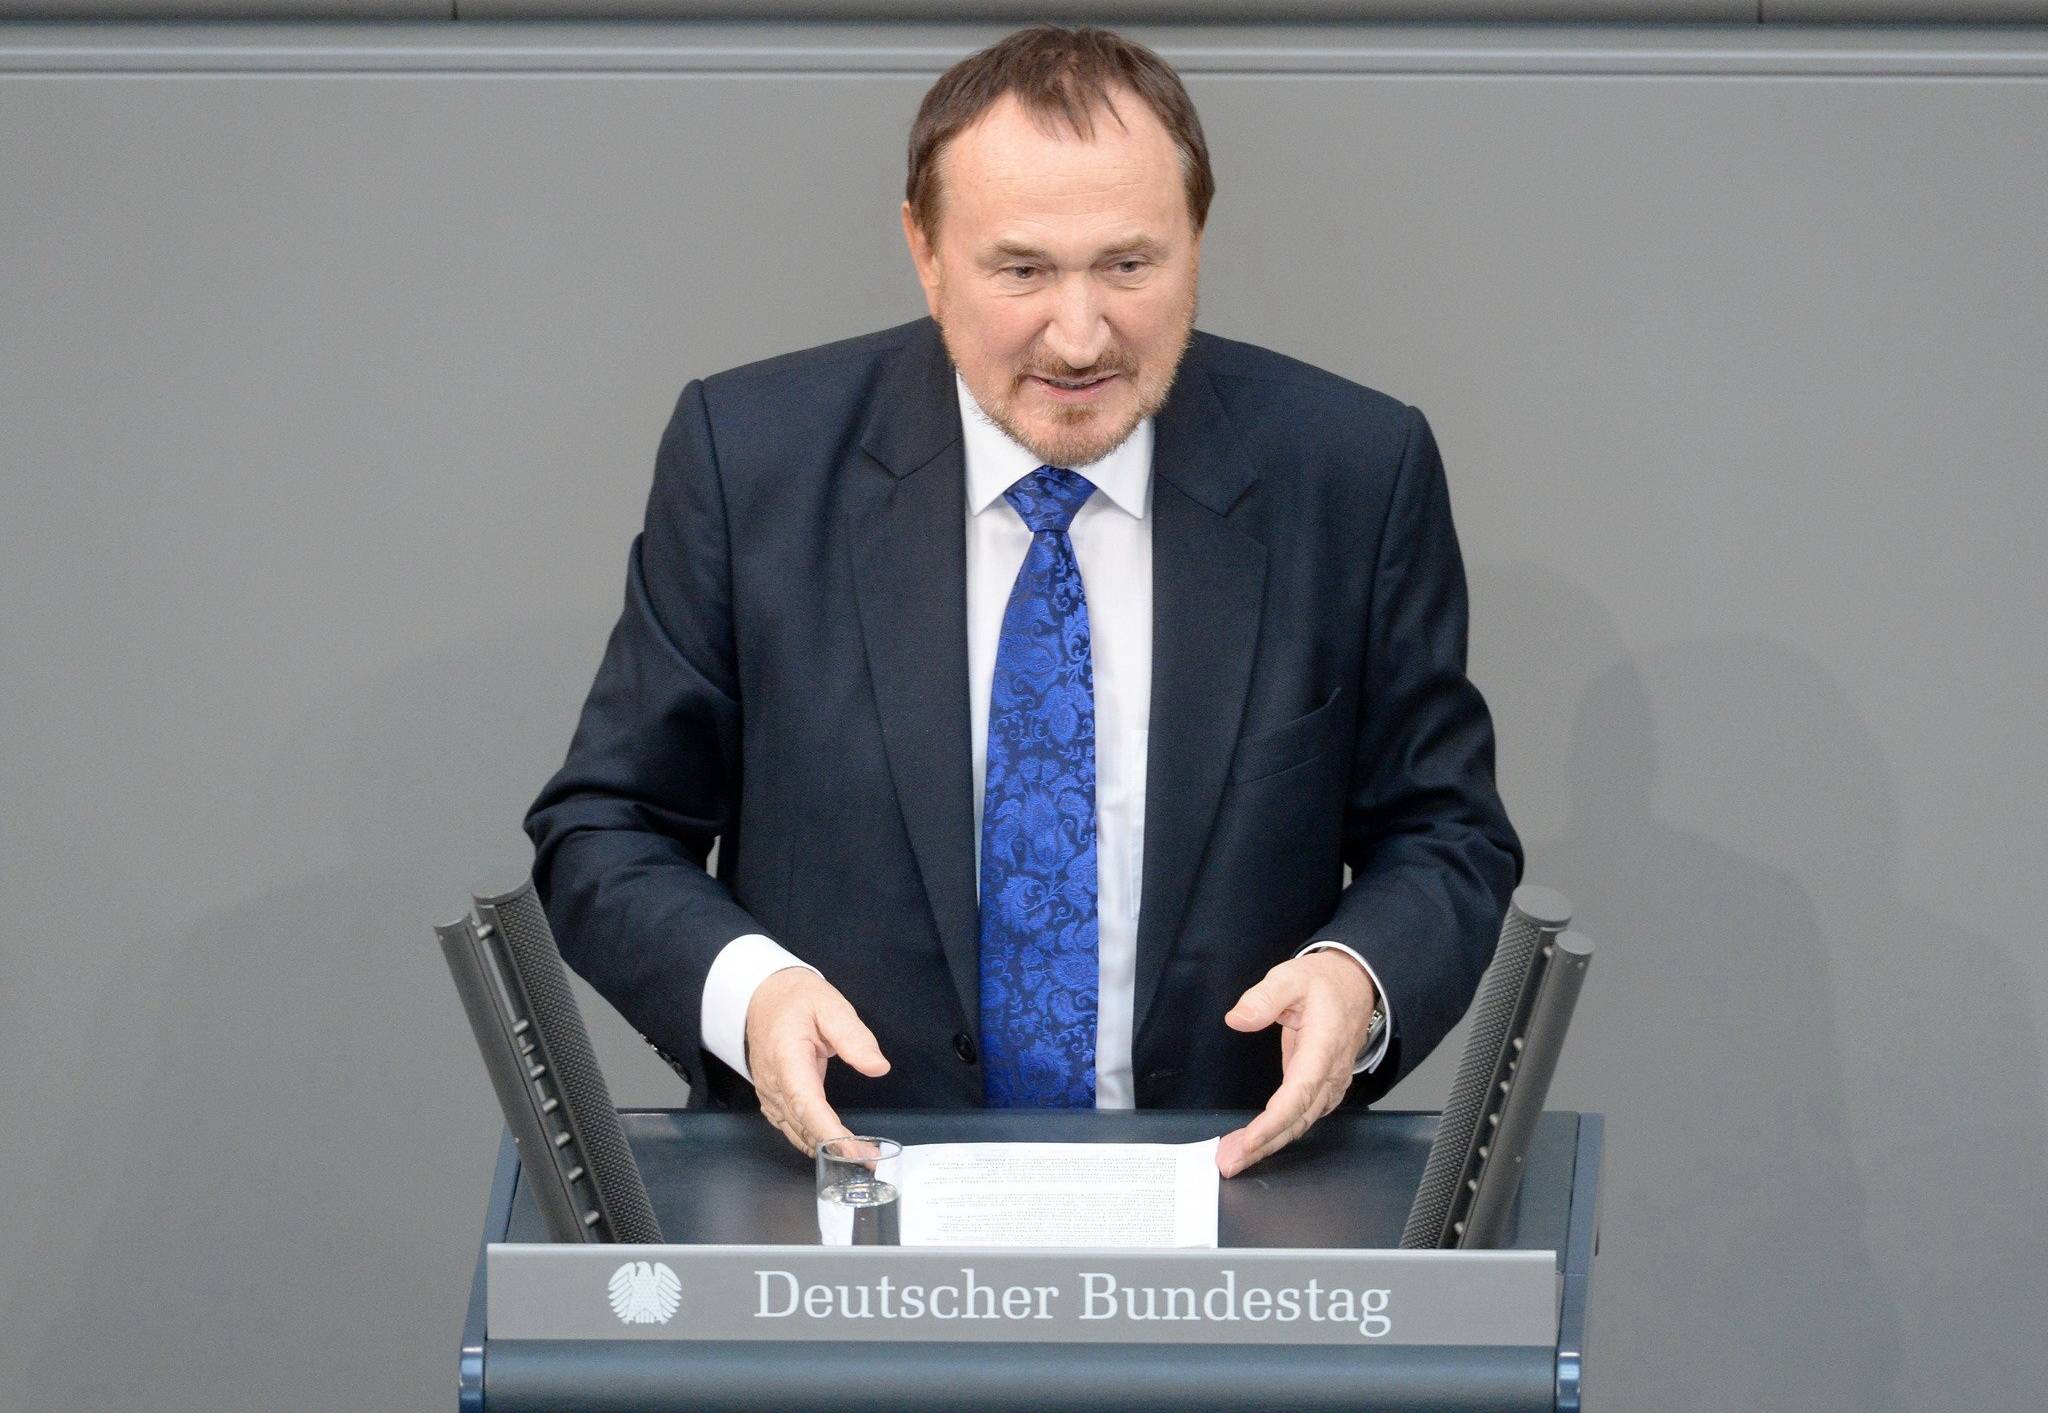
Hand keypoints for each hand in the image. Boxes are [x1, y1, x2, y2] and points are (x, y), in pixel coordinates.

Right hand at [744, 967, 890, 1156]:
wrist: (762, 997)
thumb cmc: (797, 999)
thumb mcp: (830, 1005)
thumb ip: (853, 1036)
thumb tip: (878, 1067)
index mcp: (786, 1057)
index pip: (805, 1102)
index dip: (828, 1130)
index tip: (852, 1149)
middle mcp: (773, 1082)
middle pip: (803, 1124)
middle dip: (837, 1147)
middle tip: (872, 1159)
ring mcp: (769, 1094)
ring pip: (796, 1131)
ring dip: (827, 1149)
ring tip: (862, 1157)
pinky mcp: (772, 1099)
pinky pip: (790, 1128)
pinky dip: (812, 1141)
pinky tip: (834, 1148)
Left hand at [1215, 951, 1376, 1177]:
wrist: (1356, 983)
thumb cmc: (1326, 982)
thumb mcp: (1291, 977)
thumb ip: (1263, 998)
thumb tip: (1237, 1019)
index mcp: (1323, 1047)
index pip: (1300, 1093)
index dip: (1275, 1121)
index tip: (1250, 1140)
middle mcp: (1330, 1072)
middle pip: (1298, 1119)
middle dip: (1264, 1145)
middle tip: (1229, 1162)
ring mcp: (1330, 1083)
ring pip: (1300, 1123)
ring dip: (1269, 1144)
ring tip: (1235, 1158)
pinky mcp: (1324, 1087)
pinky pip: (1303, 1117)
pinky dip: (1280, 1134)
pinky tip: (1258, 1144)